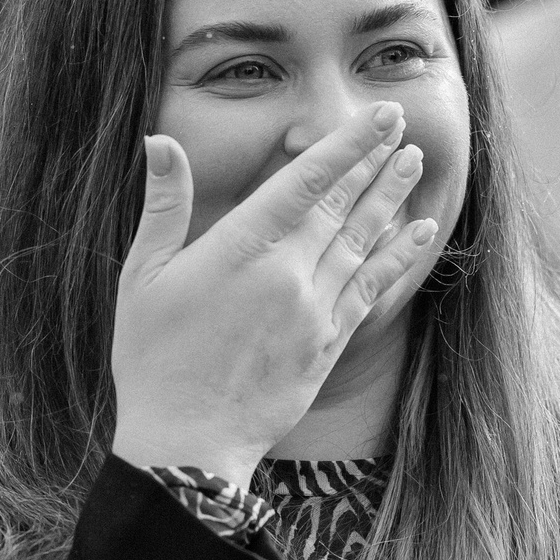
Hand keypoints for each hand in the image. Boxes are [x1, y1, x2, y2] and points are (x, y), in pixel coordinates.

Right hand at [109, 101, 436, 487]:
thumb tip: (160, 142)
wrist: (186, 443)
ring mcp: (314, 310)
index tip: (378, 117)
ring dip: (390, 199)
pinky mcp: (328, 344)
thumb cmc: (153, 359)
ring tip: (414, 163)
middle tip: (402, 124)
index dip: (347, 144)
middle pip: (340, 205)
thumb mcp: (142, 276)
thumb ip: (163, 206)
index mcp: (240, 248)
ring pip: (362, 242)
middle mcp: (286, 273)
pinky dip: (397, 258)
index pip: (306, 181)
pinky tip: (417, 234)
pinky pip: (371, 290)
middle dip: (374, 161)